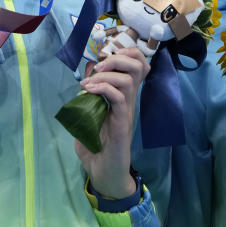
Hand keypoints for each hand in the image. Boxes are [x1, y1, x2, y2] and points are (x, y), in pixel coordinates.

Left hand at [74, 48, 149, 198]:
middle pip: (139, 64)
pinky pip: (118, 96)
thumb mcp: (89, 113)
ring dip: (108, 71)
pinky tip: (88, 90)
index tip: (105, 55)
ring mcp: (127, 110)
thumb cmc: (96, 146)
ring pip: (129, 77)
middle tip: (98, 66)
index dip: (126, 52)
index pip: (138, 64)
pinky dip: (102, 87)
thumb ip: (90, 93)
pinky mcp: (122, 123)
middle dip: (118, 56)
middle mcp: (129, 100)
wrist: (104, 174)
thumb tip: (87, 72)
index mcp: (124, 96)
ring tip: (90, 80)